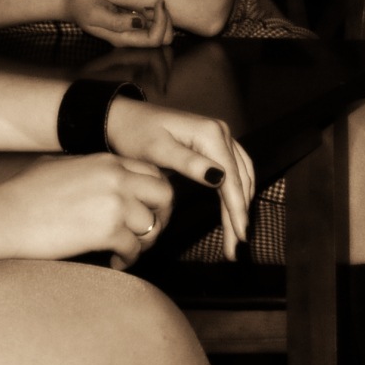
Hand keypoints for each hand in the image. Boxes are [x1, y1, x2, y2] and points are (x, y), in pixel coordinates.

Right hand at [0, 151, 176, 263]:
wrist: (3, 215)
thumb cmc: (23, 194)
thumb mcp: (60, 167)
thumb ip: (88, 169)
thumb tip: (100, 178)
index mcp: (106, 161)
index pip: (152, 173)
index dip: (154, 195)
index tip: (147, 210)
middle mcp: (116, 178)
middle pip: (165, 195)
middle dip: (161, 216)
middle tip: (147, 233)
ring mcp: (114, 203)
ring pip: (152, 225)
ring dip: (144, 242)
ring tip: (127, 251)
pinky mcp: (106, 230)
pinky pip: (133, 248)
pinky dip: (127, 259)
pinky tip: (114, 262)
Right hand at [67, 0, 174, 47]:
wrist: (71, 0)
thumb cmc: (81, 5)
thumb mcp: (95, 14)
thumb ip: (117, 22)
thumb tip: (141, 23)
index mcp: (122, 39)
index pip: (154, 40)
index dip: (162, 23)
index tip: (158, 2)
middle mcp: (130, 36)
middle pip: (163, 38)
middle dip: (166, 20)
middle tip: (158, 1)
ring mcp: (132, 27)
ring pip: (161, 29)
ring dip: (162, 14)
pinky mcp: (133, 18)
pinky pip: (153, 19)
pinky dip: (156, 9)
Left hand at [105, 98, 257, 258]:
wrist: (123, 118)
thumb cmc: (135, 134)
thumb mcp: (158, 150)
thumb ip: (189, 163)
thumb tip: (220, 178)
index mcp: (210, 134)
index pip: (231, 178)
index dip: (237, 209)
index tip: (240, 237)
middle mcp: (221, 132)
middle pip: (239, 179)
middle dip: (240, 213)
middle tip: (237, 246)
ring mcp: (220, 136)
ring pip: (241, 175)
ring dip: (241, 204)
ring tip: (237, 234)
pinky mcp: (214, 143)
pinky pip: (235, 169)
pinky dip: (238, 191)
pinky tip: (235, 208)